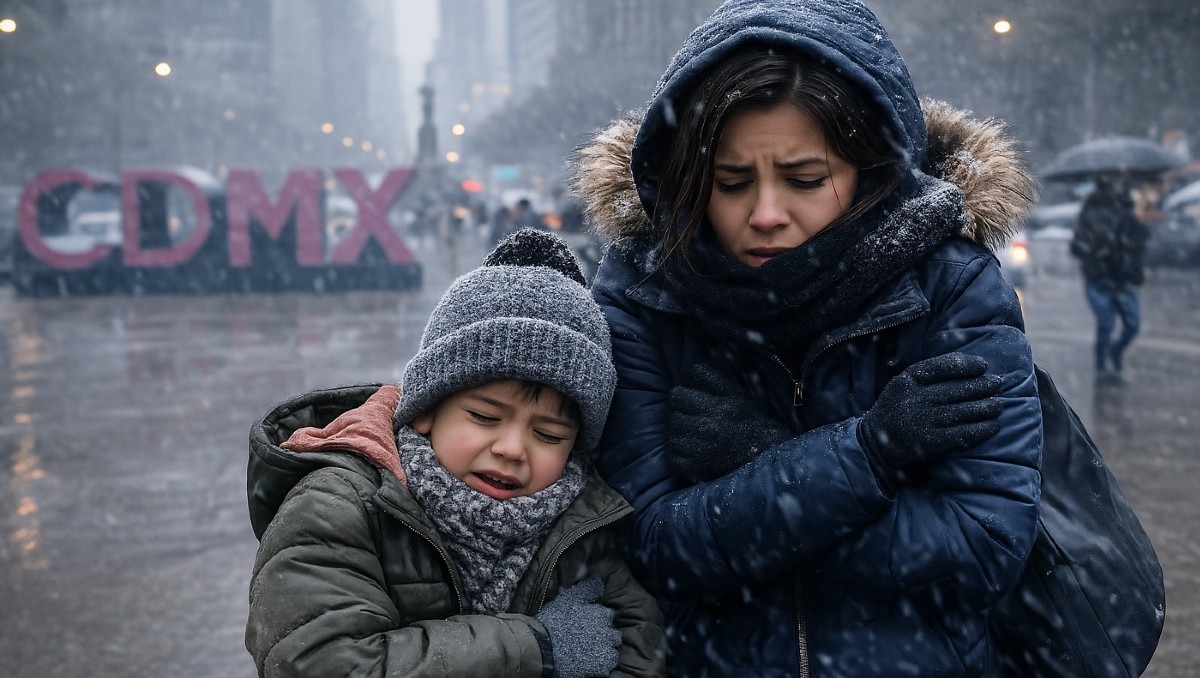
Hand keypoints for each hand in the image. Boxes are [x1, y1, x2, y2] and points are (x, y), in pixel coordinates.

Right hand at [535, 578, 620, 677]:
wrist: (543, 647)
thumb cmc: (554, 621)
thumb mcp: (569, 598)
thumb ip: (588, 589)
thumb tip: (600, 581)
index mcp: (602, 614)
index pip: (608, 616)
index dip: (598, 620)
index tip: (587, 624)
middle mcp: (608, 631)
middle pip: (613, 634)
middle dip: (604, 635)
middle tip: (587, 639)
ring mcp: (605, 650)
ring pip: (612, 649)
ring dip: (604, 649)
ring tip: (588, 651)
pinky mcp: (601, 666)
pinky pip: (608, 664)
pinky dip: (601, 663)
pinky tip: (588, 661)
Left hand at [667, 363, 791, 483]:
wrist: (765, 455)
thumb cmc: (749, 420)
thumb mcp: (735, 393)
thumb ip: (711, 378)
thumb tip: (688, 370)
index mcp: (716, 407)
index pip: (676, 395)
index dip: (681, 396)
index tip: (689, 401)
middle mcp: (708, 428)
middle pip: (672, 415)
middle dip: (679, 415)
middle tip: (692, 419)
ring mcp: (701, 451)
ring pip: (671, 436)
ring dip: (679, 435)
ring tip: (694, 435)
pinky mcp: (696, 469)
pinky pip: (674, 458)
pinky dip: (679, 455)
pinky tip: (693, 452)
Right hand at [858, 352, 1002, 488]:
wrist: (875, 442)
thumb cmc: (896, 407)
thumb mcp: (902, 383)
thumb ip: (927, 374)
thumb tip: (968, 364)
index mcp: (907, 381)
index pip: (940, 367)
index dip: (965, 365)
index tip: (983, 365)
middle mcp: (914, 400)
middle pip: (955, 390)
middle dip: (982, 386)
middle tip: (998, 384)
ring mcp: (922, 422)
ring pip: (961, 412)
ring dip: (985, 408)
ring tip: (998, 404)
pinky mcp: (929, 444)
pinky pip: (960, 435)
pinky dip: (979, 431)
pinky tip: (992, 427)